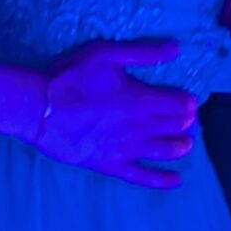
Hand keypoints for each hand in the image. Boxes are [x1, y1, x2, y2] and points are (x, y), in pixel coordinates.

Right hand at [36, 42, 196, 187]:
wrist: (40, 109)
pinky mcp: (111, 164)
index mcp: (141, 99)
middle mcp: (140, 126)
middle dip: (186, 124)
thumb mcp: (106, 54)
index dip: (188, 103)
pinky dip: (162, 180)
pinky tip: (176, 181)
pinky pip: (143, 176)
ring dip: (180, 146)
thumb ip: (143, 53)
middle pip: (175, 127)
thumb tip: (175, 49)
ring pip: (165, 150)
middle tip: (189, 122)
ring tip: (186, 144)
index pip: (179, 104)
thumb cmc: (70, 78)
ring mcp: (127, 148)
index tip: (190, 102)